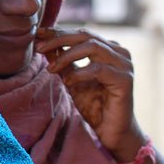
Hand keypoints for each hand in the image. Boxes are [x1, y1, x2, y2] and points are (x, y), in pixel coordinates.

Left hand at [35, 27, 144, 158]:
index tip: (38, 33)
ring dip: (67, 56)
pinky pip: (98, 69)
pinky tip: (68, 82)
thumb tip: (44, 44)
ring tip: (52, 68)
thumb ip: (62, 62)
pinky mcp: (125, 79)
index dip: (58, 32)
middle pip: (86, 36)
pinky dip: (79, 73)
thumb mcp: (72, 79)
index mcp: (108, 49)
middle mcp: (119, 52)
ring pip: (92, 47)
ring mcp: (124, 64)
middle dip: (59, 39)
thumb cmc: (94, 106)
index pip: (81, 34)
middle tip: (39, 47)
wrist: (111, 131)